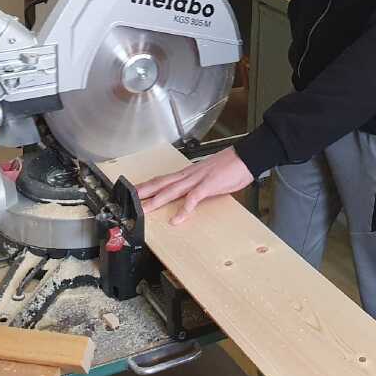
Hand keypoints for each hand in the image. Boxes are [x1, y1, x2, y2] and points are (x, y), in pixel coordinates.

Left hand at [136, 147, 253, 224]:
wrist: (246, 156)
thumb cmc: (230, 166)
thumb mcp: (209, 176)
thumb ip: (198, 186)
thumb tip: (192, 195)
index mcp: (189, 174)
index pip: (163, 180)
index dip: (148, 186)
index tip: (135, 192)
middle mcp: (189, 175)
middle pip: (162, 184)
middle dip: (144, 193)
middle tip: (129, 201)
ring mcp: (197, 179)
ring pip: (172, 190)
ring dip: (156, 200)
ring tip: (144, 210)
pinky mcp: (208, 185)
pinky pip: (193, 198)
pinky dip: (184, 209)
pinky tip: (177, 219)